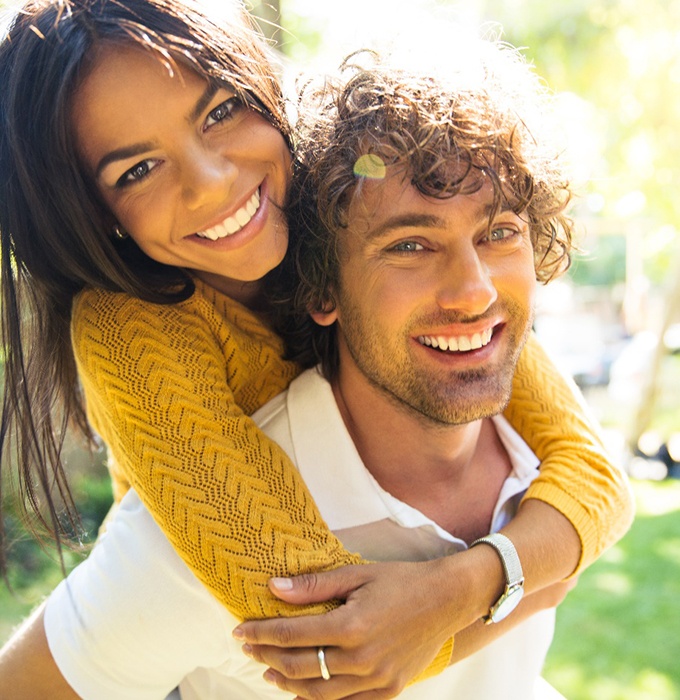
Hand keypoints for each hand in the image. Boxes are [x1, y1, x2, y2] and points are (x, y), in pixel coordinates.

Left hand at [233, 560, 461, 699]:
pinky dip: (319, 699)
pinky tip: (303, 691)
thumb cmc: (400, 581)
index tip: (240, 630)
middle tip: (249, 648)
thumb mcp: (356, 574)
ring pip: (319, 693)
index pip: (292, 635)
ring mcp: (377, 680)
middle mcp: (363, 659)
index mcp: (352, 626)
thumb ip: (314, 586)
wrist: (446, 600)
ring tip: (270, 672)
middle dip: (268, 657)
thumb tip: (273, 588)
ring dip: (288, 683)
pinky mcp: (389, 690)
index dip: (262, 633)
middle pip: (300, 666)